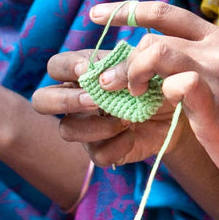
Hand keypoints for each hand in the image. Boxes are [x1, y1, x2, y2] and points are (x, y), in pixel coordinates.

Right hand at [32, 51, 185, 167]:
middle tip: (95, 100)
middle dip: (66, 101)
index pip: (55, 66)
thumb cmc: (155, 81)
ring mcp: (85, 127)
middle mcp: (76, 100)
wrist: (176, 110)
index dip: (66, 68)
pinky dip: (117, 145)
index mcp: (83, 73)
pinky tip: (133, 135)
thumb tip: (103, 79)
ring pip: (67, 130)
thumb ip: (123, 65)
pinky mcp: (99, 150)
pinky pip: (95, 154)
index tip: (87, 70)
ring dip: (96, 125)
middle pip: (42, 101)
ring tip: (125, 119)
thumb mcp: (143, 66)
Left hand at [33, 0, 218, 200]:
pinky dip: (162, 92)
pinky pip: (181, 84)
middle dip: (123, 60)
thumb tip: (136, 61)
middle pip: (154, 38)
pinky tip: (159, 106)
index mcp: (214, 38)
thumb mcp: (211, 78)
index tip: (95, 14)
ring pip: (161, 52)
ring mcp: (218, 74)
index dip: (126, 9)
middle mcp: (217, 48)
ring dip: (134, 72)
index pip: (164, 11)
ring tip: (128, 94)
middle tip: (107, 83)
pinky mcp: (216, 102)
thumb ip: (181, 63)